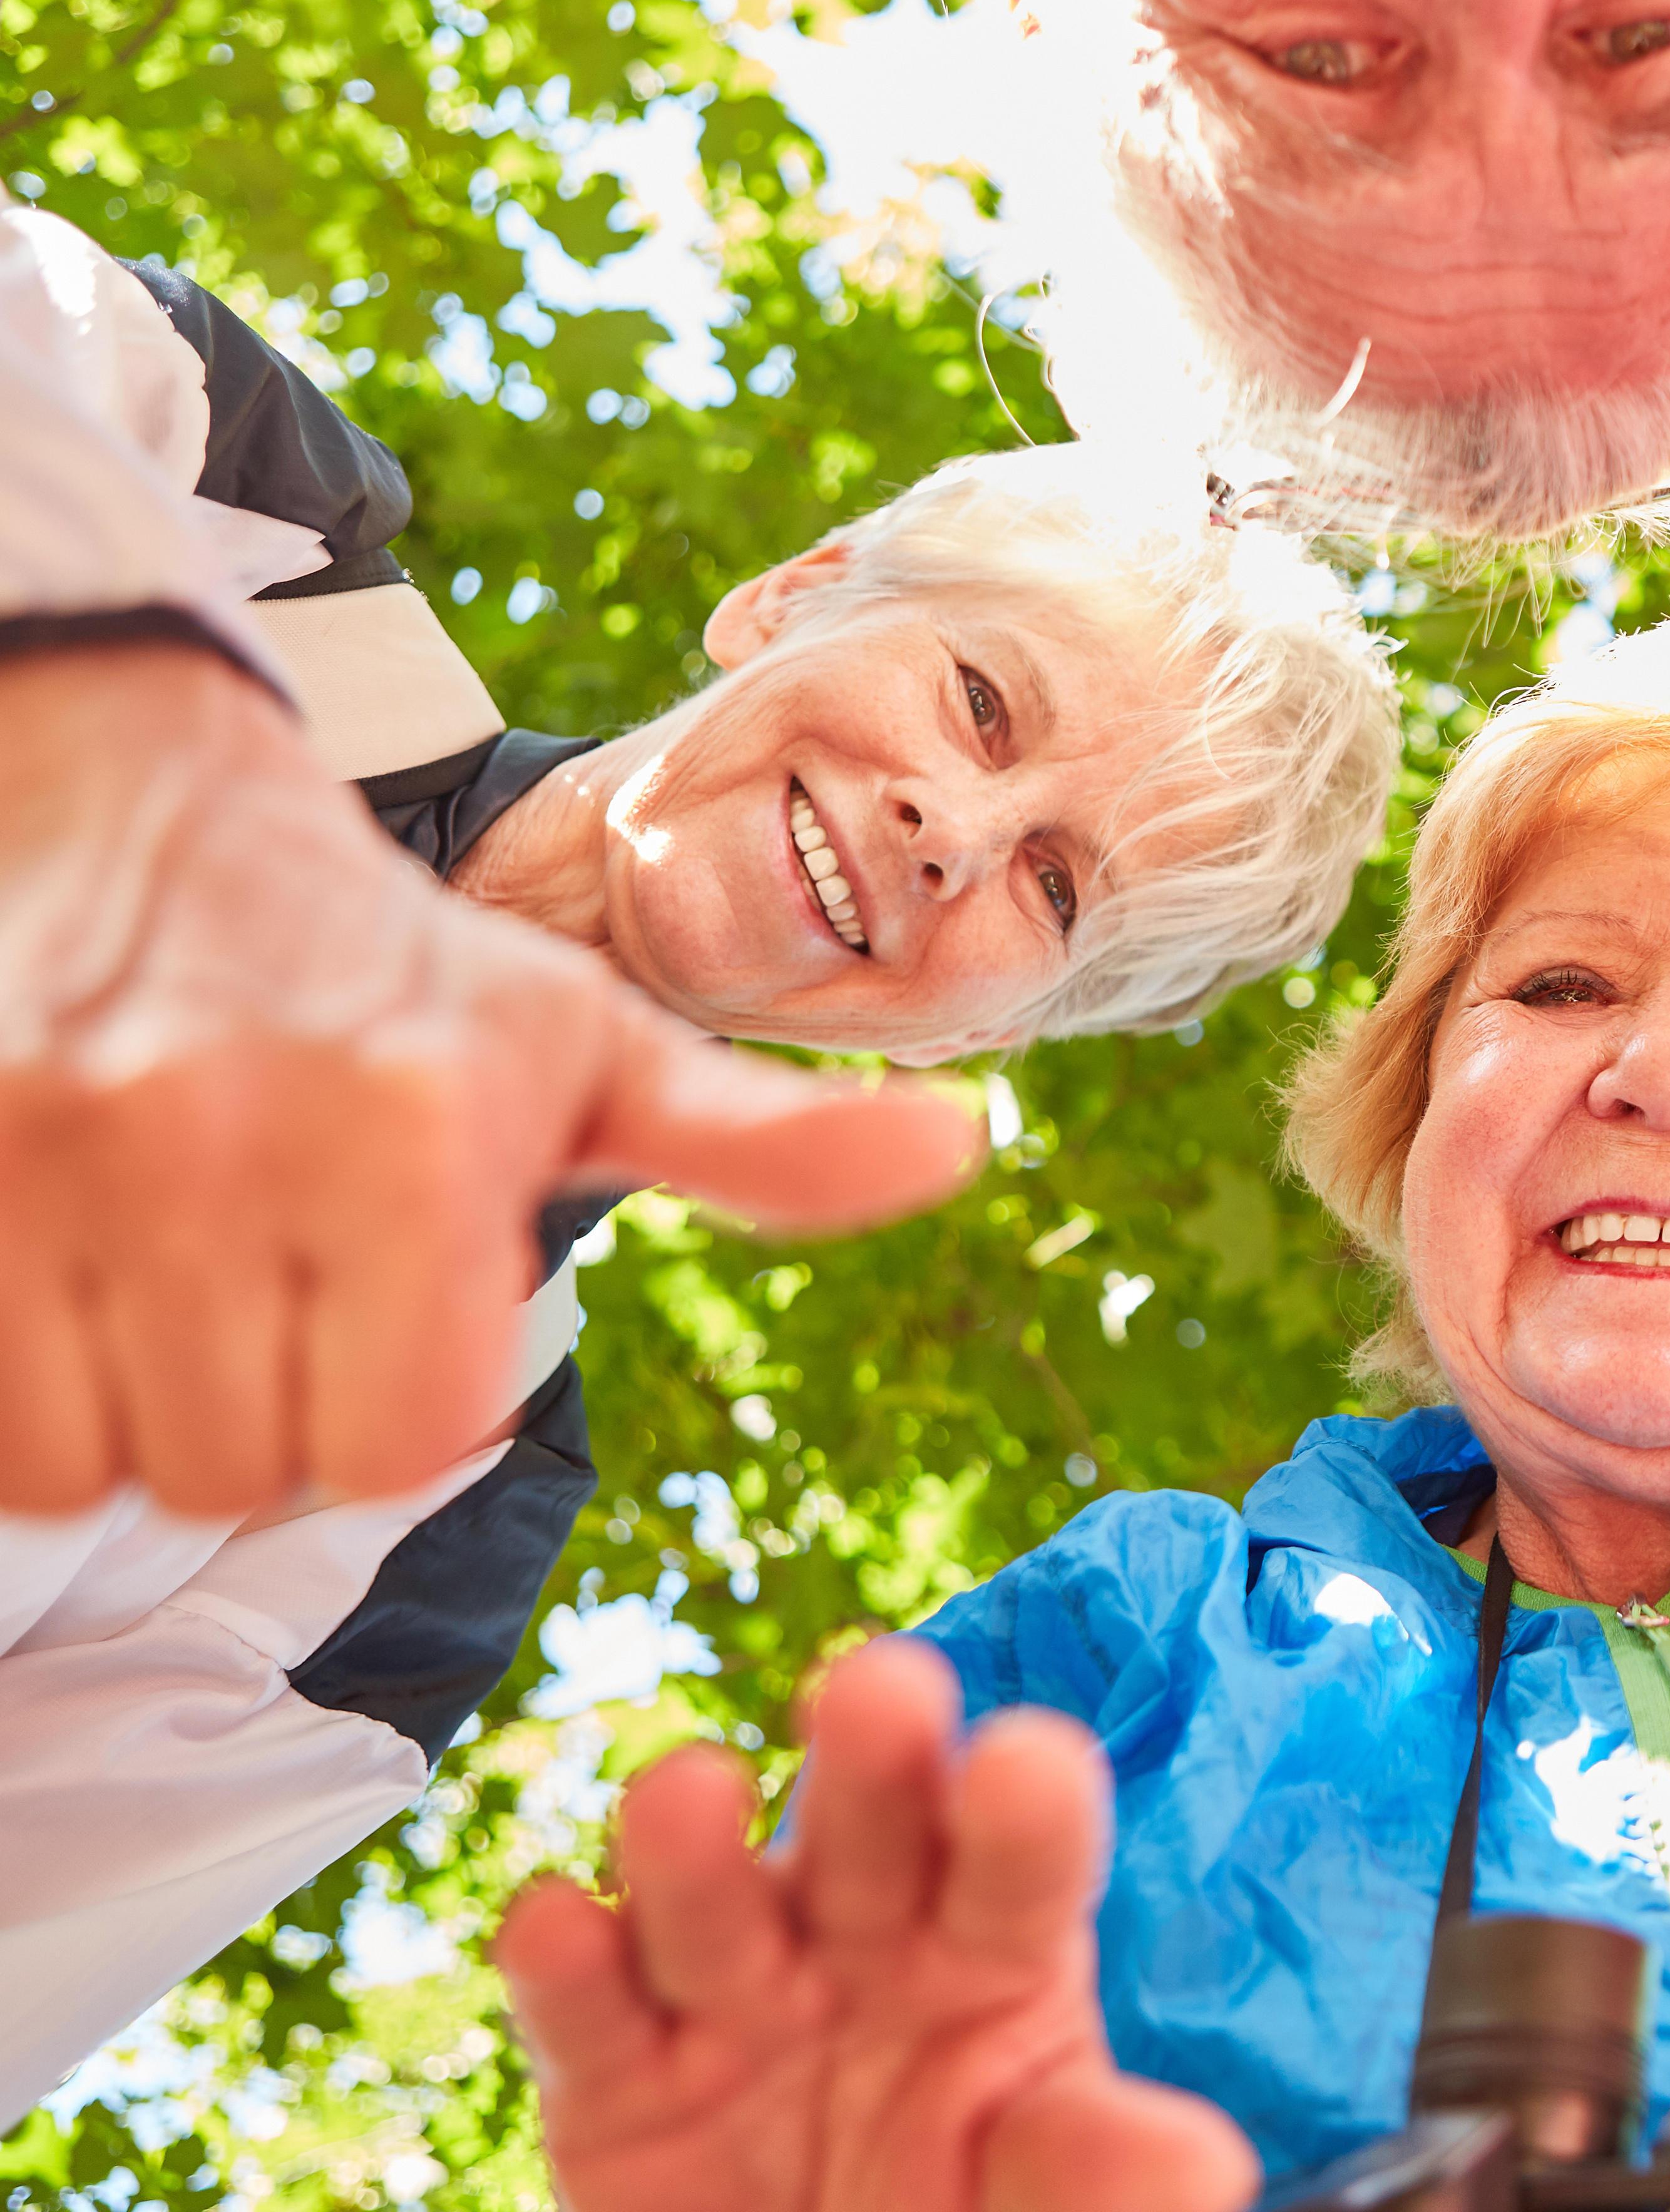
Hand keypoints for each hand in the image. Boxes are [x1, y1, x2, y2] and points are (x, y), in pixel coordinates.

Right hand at [0, 646, 983, 1517]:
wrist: (122, 813)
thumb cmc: (392, 978)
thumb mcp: (595, 1050)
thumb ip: (767, 1141)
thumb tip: (961, 1144)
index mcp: (422, 1116)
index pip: (410, 1443)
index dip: (400, 1404)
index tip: (385, 1301)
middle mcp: (223, 1122)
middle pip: (246, 1471)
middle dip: (265, 1409)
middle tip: (266, 1275)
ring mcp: (40, 1143)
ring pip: (93, 1464)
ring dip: (133, 1407)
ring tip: (167, 1263)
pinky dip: (22, 1391)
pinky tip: (66, 1271)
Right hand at [496, 1638, 1255, 2211]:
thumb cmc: (969, 2208)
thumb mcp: (1054, 2188)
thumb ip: (1108, 2167)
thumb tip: (1200, 2163)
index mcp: (997, 1938)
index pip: (1022, 1852)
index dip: (1025, 1802)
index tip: (1027, 1762)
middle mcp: (864, 1933)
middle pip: (870, 1823)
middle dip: (872, 1749)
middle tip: (879, 1684)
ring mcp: (734, 1995)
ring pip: (707, 1891)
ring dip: (690, 1838)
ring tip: (691, 1793)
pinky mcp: (616, 2079)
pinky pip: (584, 2004)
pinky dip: (561, 1955)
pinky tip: (559, 1922)